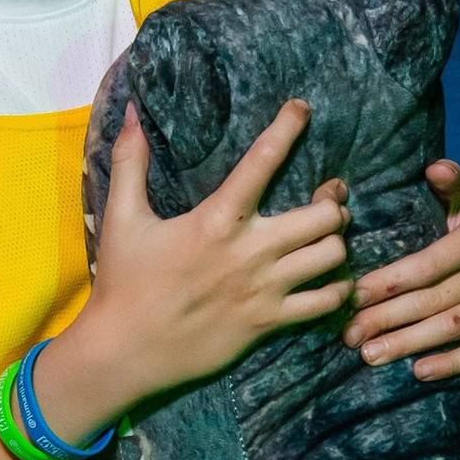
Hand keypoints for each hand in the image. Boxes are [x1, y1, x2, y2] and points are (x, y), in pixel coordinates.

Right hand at [32, 99, 351, 443]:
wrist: (125, 351)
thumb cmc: (122, 282)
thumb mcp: (122, 218)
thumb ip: (131, 162)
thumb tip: (130, 112)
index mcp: (216, 220)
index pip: (263, 162)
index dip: (288, 128)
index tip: (301, 109)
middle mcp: (249, 252)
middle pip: (323, 216)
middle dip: (334, 201)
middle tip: (329, 197)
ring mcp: (264, 290)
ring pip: (332, 256)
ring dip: (337, 242)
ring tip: (328, 237)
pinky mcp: (269, 323)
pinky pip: (324, 303)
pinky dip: (337, 289)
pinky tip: (332, 281)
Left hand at [346, 160, 459, 379]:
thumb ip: (450, 183)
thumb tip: (435, 167)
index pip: (428, 264)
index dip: (388, 281)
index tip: (352, 296)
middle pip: (434, 298)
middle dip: (387, 318)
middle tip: (350, 335)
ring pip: (452, 327)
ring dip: (408, 344)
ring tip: (369, 354)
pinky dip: (451, 364)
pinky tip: (418, 372)